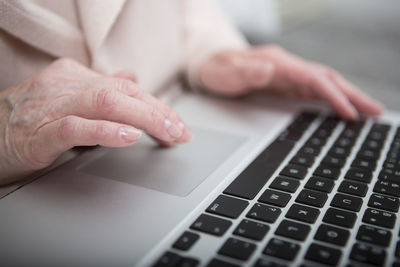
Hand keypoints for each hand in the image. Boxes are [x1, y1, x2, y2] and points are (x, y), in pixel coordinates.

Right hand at [0, 58, 191, 184]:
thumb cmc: (27, 121)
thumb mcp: (68, 100)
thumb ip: (100, 89)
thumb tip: (131, 79)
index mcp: (73, 77)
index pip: (126, 88)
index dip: (156, 107)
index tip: (177, 125)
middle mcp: (65, 86)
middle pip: (122, 93)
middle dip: (158, 113)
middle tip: (181, 132)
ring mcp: (51, 106)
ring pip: (105, 103)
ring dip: (143, 119)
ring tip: (168, 133)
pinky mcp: (38, 132)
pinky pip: (75, 127)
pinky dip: (105, 132)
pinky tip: (129, 137)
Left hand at [198, 45, 382, 118]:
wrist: (209, 64)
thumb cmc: (216, 69)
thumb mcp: (225, 73)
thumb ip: (246, 72)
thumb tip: (269, 69)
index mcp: (276, 63)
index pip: (312, 78)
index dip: (332, 95)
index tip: (348, 112)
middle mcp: (286, 66)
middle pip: (326, 78)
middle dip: (352, 94)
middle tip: (376, 111)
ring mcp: (287, 73)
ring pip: (324, 83)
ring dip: (346, 96)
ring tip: (367, 111)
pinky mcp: (286, 82)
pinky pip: (314, 89)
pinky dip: (331, 98)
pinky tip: (340, 108)